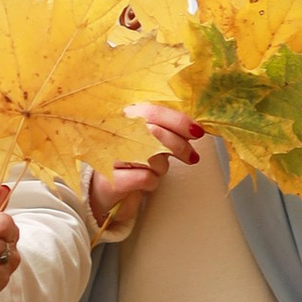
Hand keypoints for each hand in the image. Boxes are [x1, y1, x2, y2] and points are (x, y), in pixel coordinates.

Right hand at [88, 103, 204, 228]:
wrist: (104, 190)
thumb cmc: (128, 162)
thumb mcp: (145, 139)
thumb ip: (163, 128)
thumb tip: (193, 128)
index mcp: (122, 117)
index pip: (152, 111)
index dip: (178, 121)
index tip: (196, 131)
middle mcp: (112, 134)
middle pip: (154, 132)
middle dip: (179, 146)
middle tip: (191, 156)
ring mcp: (110, 157)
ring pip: (153, 158)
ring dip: (162, 168)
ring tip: (153, 170)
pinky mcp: (112, 180)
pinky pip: (147, 178)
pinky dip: (152, 183)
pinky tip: (144, 182)